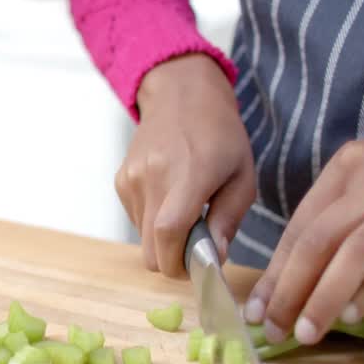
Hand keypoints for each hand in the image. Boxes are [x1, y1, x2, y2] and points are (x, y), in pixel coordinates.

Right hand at [120, 54, 255, 277]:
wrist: (181, 96)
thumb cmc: (220, 135)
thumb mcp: (242, 176)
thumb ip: (229, 220)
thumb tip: (214, 258)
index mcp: (189, 174)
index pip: (169, 232)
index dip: (179, 262)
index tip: (197, 268)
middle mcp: (153, 178)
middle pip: (150, 250)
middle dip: (172, 260)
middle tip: (195, 247)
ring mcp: (131, 180)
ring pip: (142, 239)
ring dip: (163, 238)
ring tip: (185, 211)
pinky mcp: (121, 182)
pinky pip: (136, 220)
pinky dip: (152, 220)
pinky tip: (169, 196)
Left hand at [246, 132, 363, 344]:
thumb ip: (330, 223)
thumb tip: (283, 284)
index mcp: (345, 168)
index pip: (300, 227)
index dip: (274, 273)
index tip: (256, 310)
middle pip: (319, 240)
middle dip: (289, 290)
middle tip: (274, 329)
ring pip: (354, 253)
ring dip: (325, 297)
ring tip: (306, 331)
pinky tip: (352, 316)